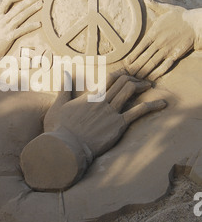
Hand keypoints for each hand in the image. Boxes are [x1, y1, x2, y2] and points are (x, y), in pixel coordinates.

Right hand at [20, 72, 166, 190]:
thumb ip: (64, 89)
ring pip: (130, 91)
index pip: (110, 78)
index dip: (121, 74)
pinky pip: (137, 112)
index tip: (127, 75)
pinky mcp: (118, 125)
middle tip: (141, 83)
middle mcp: (102, 100)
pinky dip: (151, 106)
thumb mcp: (59, 106)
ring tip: (150, 87)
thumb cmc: (60, 129)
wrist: (66, 148)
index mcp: (90, 96)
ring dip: (141, 87)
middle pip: (123, 82)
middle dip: (134, 79)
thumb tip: (65, 73)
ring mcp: (111, 112)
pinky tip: (162, 104)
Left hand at [125, 0, 196, 80]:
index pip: (139, 47)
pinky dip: (157, 73)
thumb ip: (155, 5)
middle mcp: (158, 42)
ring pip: (152, 63)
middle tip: (128, 74)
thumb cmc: (182, 16)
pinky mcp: (175, 55)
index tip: (126, 63)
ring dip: (143, 71)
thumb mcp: (167, 9)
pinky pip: (164, 66)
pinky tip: (151, 78)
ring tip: (136, 78)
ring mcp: (167, 50)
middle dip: (135, 67)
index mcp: (154, 33)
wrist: (197, 24)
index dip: (132, 56)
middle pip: (143, 57)